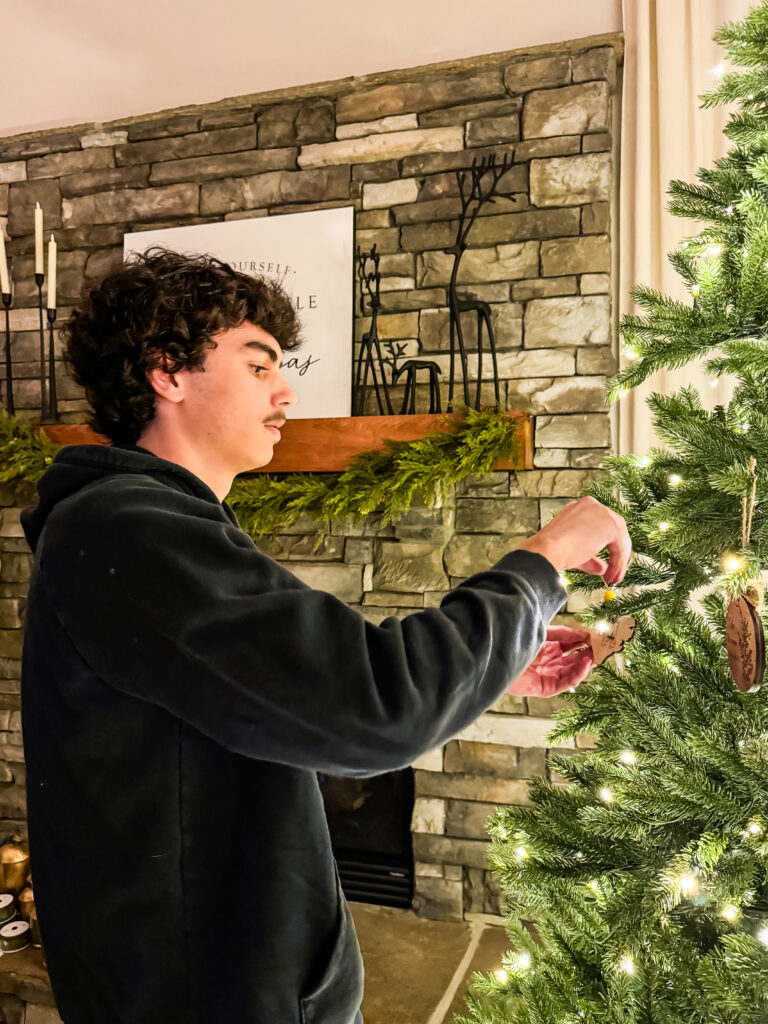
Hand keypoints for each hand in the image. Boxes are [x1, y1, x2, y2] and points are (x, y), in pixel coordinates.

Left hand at [506, 626, 594, 696]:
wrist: (496, 654)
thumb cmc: (515, 641)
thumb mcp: (542, 633)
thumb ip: (562, 634)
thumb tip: (584, 634)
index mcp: (548, 647)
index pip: (571, 645)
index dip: (584, 641)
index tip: (597, 636)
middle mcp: (550, 662)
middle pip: (574, 659)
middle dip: (589, 654)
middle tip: (602, 648)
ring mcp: (548, 675)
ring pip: (572, 672)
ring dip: (586, 664)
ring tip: (596, 655)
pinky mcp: (545, 688)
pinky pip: (565, 683)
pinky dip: (577, 675)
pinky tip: (585, 664)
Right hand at [517, 495, 631, 586]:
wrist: (546, 550)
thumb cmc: (552, 550)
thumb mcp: (575, 552)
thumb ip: (591, 558)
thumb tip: (603, 568)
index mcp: (581, 507)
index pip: (602, 523)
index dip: (607, 544)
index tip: (607, 562)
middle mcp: (592, 505)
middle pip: (616, 527)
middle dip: (618, 551)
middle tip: (615, 571)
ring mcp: (602, 513)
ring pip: (620, 538)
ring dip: (619, 561)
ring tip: (613, 578)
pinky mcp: (609, 526)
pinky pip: (619, 549)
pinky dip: (617, 564)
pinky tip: (610, 576)